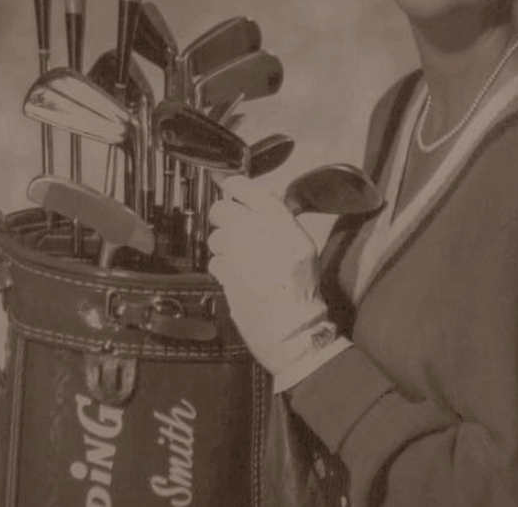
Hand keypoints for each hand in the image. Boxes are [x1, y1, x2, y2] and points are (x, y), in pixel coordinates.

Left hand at [207, 175, 344, 390]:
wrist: (294, 331)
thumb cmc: (300, 292)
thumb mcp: (301, 250)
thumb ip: (282, 222)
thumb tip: (262, 196)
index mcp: (288, 230)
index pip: (256, 193)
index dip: (237, 186)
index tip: (229, 185)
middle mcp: (267, 239)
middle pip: (226, 210)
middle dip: (223, 217)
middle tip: (230, 227)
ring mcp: (245, 259)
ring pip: (216, 237)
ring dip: (222, 245)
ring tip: (238, 259)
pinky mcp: (229, 278)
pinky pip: (215, 262)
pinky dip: (222, 268)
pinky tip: (236, 277)